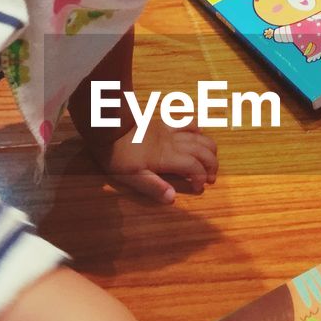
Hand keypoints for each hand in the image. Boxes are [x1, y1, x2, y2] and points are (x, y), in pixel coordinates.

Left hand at [94, 120, 217, 203]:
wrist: (107, 126)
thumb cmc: (117, 154)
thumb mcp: (131, 176)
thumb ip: (153, 186)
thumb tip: (172, 198)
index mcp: (166, 158)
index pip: (194, 167)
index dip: (201, 178)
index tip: (198, 188)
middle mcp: (173, 143)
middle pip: (203, 151)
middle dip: (212, 165)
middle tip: (211, 178)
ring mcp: (169, 131)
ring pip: (199, 137)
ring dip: (209, 149)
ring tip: (210, 161)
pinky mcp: (163, 123)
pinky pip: (186, 122)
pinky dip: (197, 130)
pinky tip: (199, 135)